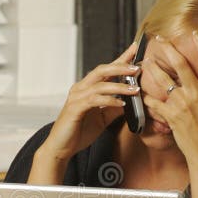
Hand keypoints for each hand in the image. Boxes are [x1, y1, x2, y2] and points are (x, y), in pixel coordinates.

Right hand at [39, 43, 139, 161]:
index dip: (120, 59)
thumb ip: (114, 108)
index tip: (134, 49)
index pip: (105, 70)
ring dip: (119, 86)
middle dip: (120, 67)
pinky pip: (94, 100)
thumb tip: (130, 100)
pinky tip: (121, 103)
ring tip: (135, 89)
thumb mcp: (102, 119)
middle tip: (136, 68)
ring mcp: (76, 97)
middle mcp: (80, 89)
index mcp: (86, 89)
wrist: (61, 148)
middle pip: (101, 70)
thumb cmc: (79, 132)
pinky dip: (109, 100)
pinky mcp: (75, 108)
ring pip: (100, 84)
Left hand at [141, 35, 197, 172]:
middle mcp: (197, 93)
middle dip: (169, 50)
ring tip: (145, 62)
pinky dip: (147, 97)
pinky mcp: (171, 115)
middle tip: (160, 40)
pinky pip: (155, 102)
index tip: (194, 33)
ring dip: (153, 69)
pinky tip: (140, 92)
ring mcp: (183, 103)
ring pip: (163, 80)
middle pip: (181, 65)